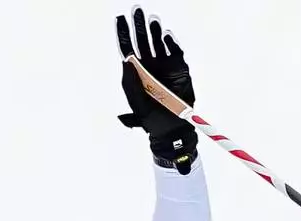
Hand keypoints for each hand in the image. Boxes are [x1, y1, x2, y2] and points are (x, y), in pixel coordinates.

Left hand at [115, 6, 198, 173]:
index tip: (119, 19)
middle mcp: (150, 66)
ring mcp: (165, 66)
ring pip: (158, 43)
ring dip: (154, 31)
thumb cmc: (151, 119)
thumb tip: (126, 61)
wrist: (172, 129)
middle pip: (142, 41)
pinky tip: (165, 36)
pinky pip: (175, 52)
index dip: (123, 33)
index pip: (127, 49)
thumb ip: (130, 84)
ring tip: (151, 20)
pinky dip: (170, 43)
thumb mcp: (136, 104)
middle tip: (136, 10)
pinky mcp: (180, 69)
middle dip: (139, 26)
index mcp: (136, 72)